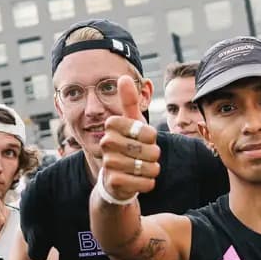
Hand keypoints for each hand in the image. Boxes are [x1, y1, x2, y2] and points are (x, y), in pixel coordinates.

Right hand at [96, 78, 160, 202]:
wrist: (115, 179)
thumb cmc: (128, 146)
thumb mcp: (131, 124)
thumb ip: (129, 102)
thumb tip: (123, 77)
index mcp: (112, 125)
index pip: (146, 130)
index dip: (151, 137)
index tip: (145, 139)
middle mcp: (107, 142)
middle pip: (149, 149)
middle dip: (153, 155)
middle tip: (145, 156)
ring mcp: (108, 162)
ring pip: (147, 167)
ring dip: (152, 169)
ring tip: (144, 168)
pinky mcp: (113, 181)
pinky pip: (144, 182)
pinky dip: (148, 183)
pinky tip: (140, 180)